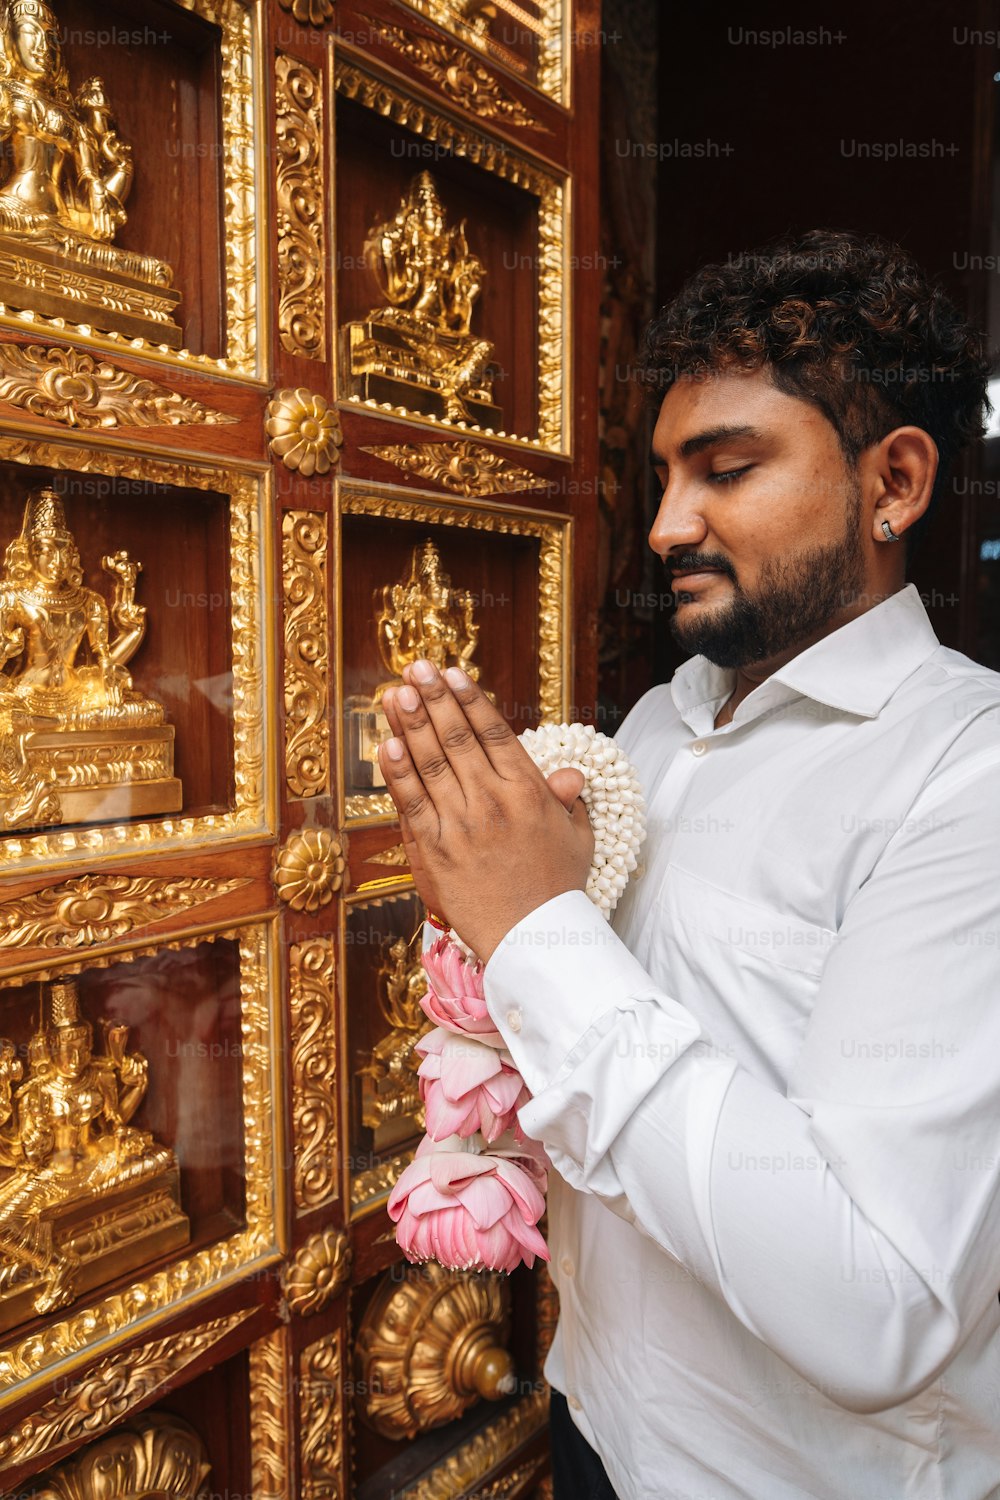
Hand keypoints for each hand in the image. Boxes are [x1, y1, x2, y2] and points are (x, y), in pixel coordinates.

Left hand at [378, 661, 593, 961]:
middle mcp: (492, 801)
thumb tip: (570, 775)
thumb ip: (567, 801)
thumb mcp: (577, 838)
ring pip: (430, 763)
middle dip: (434, 698)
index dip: (470, 700)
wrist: (532, 940)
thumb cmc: (556, 890)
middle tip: (417, 668)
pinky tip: (387, 744)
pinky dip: (397, 773)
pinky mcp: (434, 851)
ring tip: (397, 692)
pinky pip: (411, 803)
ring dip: (410, 724)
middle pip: (457, 738)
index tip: (453, 674)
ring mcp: (460, 825)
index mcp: (528, 792)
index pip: (494, 733)